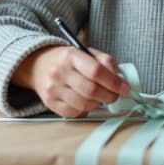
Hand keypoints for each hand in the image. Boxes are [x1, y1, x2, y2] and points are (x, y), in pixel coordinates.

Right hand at [13, 46, 130, 117]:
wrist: (38, 65)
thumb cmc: (67, 60)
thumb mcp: (86, 52)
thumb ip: (105, 62)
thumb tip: (120, 78)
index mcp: (70, 55)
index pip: (96, 70)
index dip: (114, 82)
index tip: (124, 88)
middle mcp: (59, 72)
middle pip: (91, 90)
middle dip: (110, 96)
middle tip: (116, 95)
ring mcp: (53, 89)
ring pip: (84, 104)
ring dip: (99, 103)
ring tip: (101, 97)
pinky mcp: (50, 103)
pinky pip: (75, 112)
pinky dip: (86, 109)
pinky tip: (87, 101)